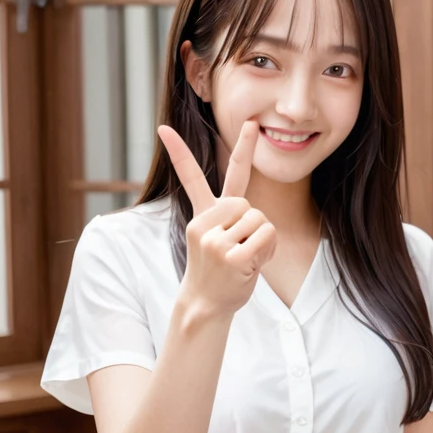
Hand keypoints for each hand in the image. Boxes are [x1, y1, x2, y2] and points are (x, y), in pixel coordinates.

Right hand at [158, 121, 275, 316]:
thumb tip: (254, 218)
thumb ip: (233, 220)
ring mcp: (215, 240)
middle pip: (246, 203)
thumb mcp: (219, 240)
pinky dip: (268, 250)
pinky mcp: (231, 255)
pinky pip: (267, 235)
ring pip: (260, 218)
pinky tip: (251, 266)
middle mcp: (204, 224)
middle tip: (242, 249)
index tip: (164, 128)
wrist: (206, 304)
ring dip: (263, 240)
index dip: (179, 152)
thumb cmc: (220, 272)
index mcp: (201, 217)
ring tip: (245, 259)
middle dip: (255, 223)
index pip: (191, 179)